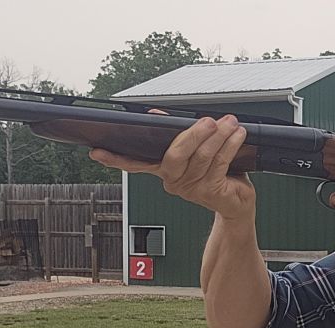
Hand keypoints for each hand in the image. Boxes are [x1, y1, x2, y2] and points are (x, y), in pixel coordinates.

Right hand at [89, 114, 255, 222]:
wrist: (236, 203)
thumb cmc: (216, 174)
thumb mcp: (194, 151)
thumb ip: (177, 133)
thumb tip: (155, 116)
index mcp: (164, 171)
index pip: (135, 164)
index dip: (115, 158)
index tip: (97, 152)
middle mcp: (174, 181)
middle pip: (174, 155)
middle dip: (192, 134)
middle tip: (208, 121)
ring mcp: (192, 189)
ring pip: (202, 156)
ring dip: (218, 136)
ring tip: (229, 123)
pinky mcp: (211, 193)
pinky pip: (219, 163)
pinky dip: (230, 145)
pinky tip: (237, 135)